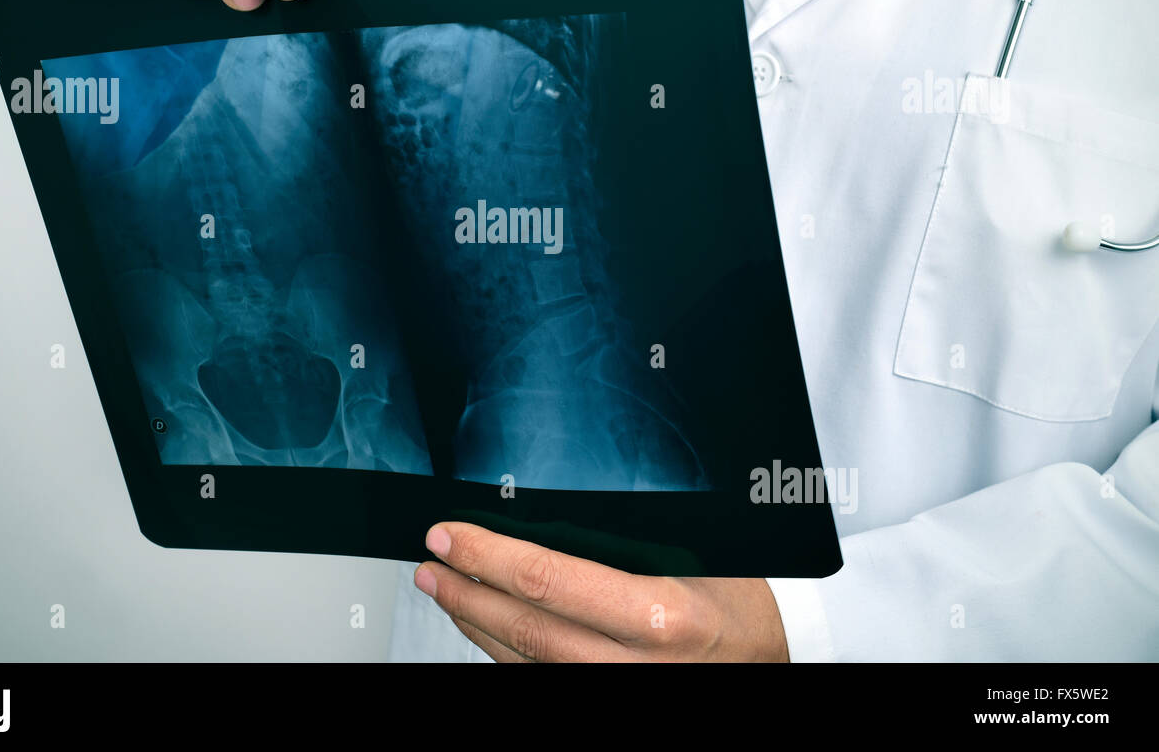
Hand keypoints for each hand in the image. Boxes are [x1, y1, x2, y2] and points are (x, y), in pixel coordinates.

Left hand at [414, 522, 789, 661]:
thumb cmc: (743, 598)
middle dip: (464, 592)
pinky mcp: (612, 705)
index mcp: (656, 614)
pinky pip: (542, 683)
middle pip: (523, 628)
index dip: (486, 555)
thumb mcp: (697, 551)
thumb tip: (547, 503)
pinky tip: (485, 628)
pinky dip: (505, 655)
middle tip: (429, 563)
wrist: (780, 657)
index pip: (546, 579)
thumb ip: (629, 536)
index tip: (449, 533)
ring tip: (443, 589)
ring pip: (523, 663)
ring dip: (474, 625)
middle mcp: (633, 665)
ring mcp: (620, 693)